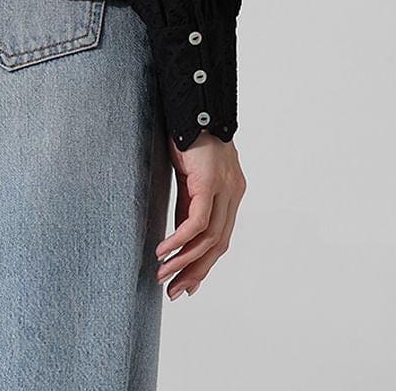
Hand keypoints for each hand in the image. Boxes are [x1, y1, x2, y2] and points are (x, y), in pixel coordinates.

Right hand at [155, 131, 245, 299]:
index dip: (203, 264)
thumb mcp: (188, 178)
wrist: (192, 104)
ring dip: (184, 260)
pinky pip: (197, 222)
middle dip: (195, 271)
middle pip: (218, 245)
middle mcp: (233, 193)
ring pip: (209, 238)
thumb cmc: (188, 136)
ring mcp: (224, 188)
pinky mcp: (210, 182)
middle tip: (173, 291)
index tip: (185, 284)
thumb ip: (188, 205)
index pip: (220, 239)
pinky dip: (180, 240)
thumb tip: (180, 237)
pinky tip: (164, 250)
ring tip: (162, 275)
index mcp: (230, 193)